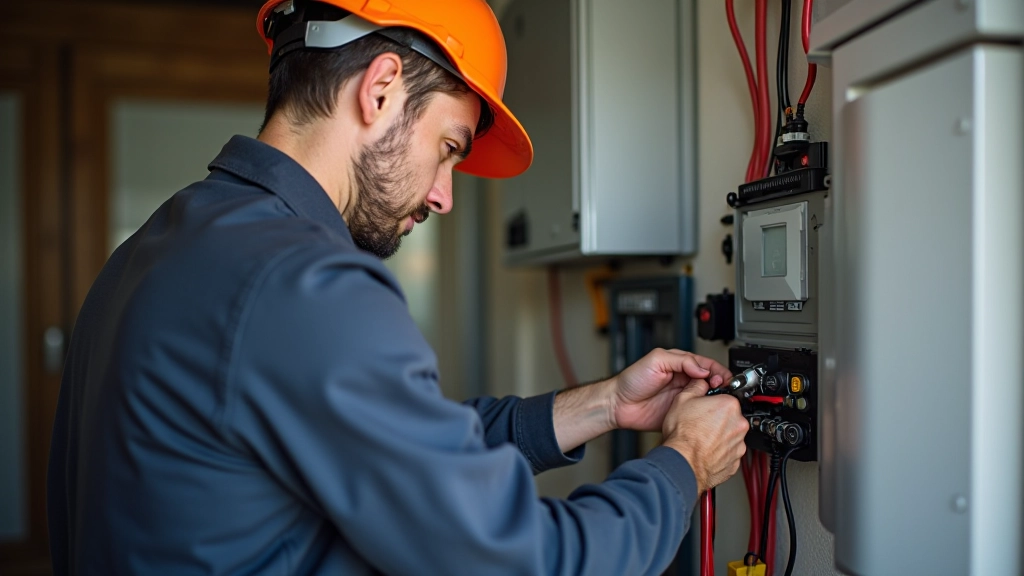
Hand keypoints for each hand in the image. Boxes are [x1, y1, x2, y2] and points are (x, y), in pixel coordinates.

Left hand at [609, 348, 730, 431]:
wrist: (618, 405)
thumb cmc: (632, 380)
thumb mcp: (656, 361)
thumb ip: (680, 361)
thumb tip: (701, 368)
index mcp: (681, 366)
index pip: (706, 365)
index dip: (718, 371)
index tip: (725, 378)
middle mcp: (684, 381)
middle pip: (711, 382)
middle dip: (721, 385)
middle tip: (724, 391)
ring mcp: (683, 398)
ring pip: (707, 398)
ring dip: (715, 400)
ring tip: (718, 402)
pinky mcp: (680, 414)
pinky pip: (697, 414)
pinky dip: (705, 414)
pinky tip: (708, 414)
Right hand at [660, 381, 747, 492]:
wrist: (682, 462)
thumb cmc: (683, 435)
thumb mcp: (682, 399)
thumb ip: (696, 386)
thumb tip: (700, 383)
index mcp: (729, 406)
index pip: (726, 398)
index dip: (713, 402)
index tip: (706, 407)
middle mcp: (739, 425)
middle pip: (730, 417)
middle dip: (718, 419)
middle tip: (701, 423)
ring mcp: (738, 445)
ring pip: (730, 436)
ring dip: (719, 437)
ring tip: (701, 439)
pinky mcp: (735, 462)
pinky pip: (729, 454)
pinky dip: (719, 453)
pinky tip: (705, 451)